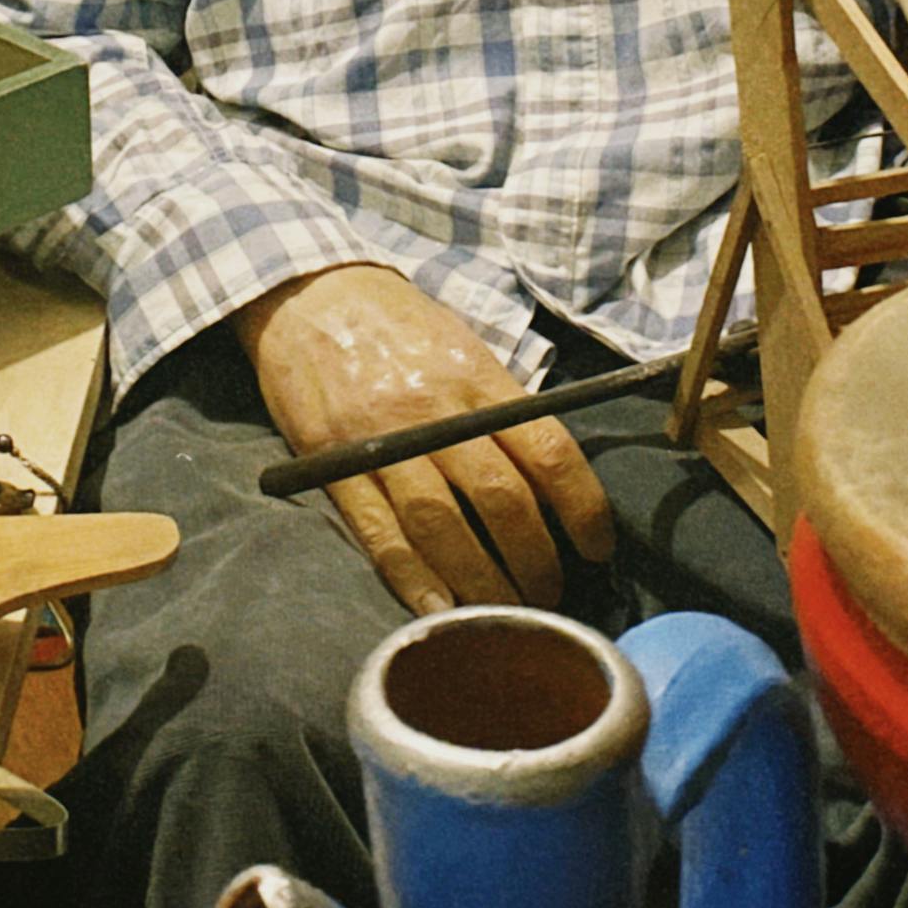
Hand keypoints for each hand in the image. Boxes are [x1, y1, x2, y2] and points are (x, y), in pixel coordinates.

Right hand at [237, 264, 613, 615]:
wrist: (309, 292)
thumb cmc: (397, 323)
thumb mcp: (462, 344)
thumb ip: (501, 406)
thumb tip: (551, 476)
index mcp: (474, 376)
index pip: (547, 450)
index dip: (582, 508)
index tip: (598, 547)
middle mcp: (431, 410)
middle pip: (500, 499)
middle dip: (535, 560)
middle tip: (550, 595)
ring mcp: (379, 438)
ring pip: (441, 527)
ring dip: (480, 583)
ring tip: (504, 615)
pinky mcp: (333, 463)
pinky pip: (379, 533)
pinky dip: (412, 578)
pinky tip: (439, 608)